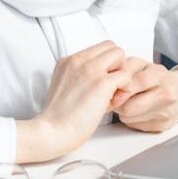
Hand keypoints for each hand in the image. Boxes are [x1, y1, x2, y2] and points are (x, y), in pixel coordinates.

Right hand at [16, 41, 131, 161]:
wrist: (52, 131)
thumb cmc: (57, 119)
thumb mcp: (63, 87)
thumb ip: (79, 78)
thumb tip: (97, 82)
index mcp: (68, 61)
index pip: (97, 48)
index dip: (105, 64)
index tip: (101, 83)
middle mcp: (79, 61)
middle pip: (110, 46)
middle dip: (116, 65)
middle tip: (111, 87)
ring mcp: (91, 70)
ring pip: (119, 55)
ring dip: (121, 74)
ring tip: (112, 95)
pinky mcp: (101, 83)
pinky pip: (125, 76)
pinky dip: (124, 90)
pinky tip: (112, 104)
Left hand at [109, 62, 177, 133]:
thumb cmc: (158, 78)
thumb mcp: (142, 65)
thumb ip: (125, 70)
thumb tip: (110, 84)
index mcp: (159, 75)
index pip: (133, 84)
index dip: (118, 88)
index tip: (112, 88)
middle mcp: (165, 95)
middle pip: (128, 107)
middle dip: (118, 103)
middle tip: (117, 97)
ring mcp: (165, 113)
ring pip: (129, 119)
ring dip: (123, 112)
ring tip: (129, 102)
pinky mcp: (162, 127)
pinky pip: (135, 126)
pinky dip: (132, 119)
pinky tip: (138, 110)